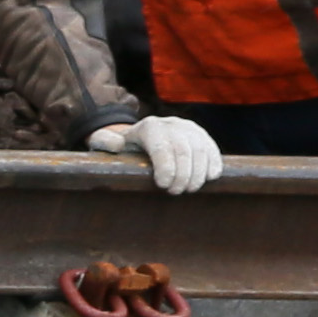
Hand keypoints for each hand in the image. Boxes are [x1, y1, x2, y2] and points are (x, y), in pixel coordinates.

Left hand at [87, 115, 222, 194]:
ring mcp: (189, 128)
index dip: (165, 167)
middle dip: (182, 174)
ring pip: (200, 150)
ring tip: (190, 189)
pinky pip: (212, 149)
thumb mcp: (104, 142)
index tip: (163, 186)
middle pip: (183, 150)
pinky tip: (209, 178)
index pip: (161, 147)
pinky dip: (213, 164)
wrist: (140, 135)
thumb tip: (117, 145)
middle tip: (175, 192)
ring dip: (198, 173)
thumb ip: (104, 142)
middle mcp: (171, 124)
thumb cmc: (122, 146)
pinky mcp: (202, 135)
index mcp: (149, 127)